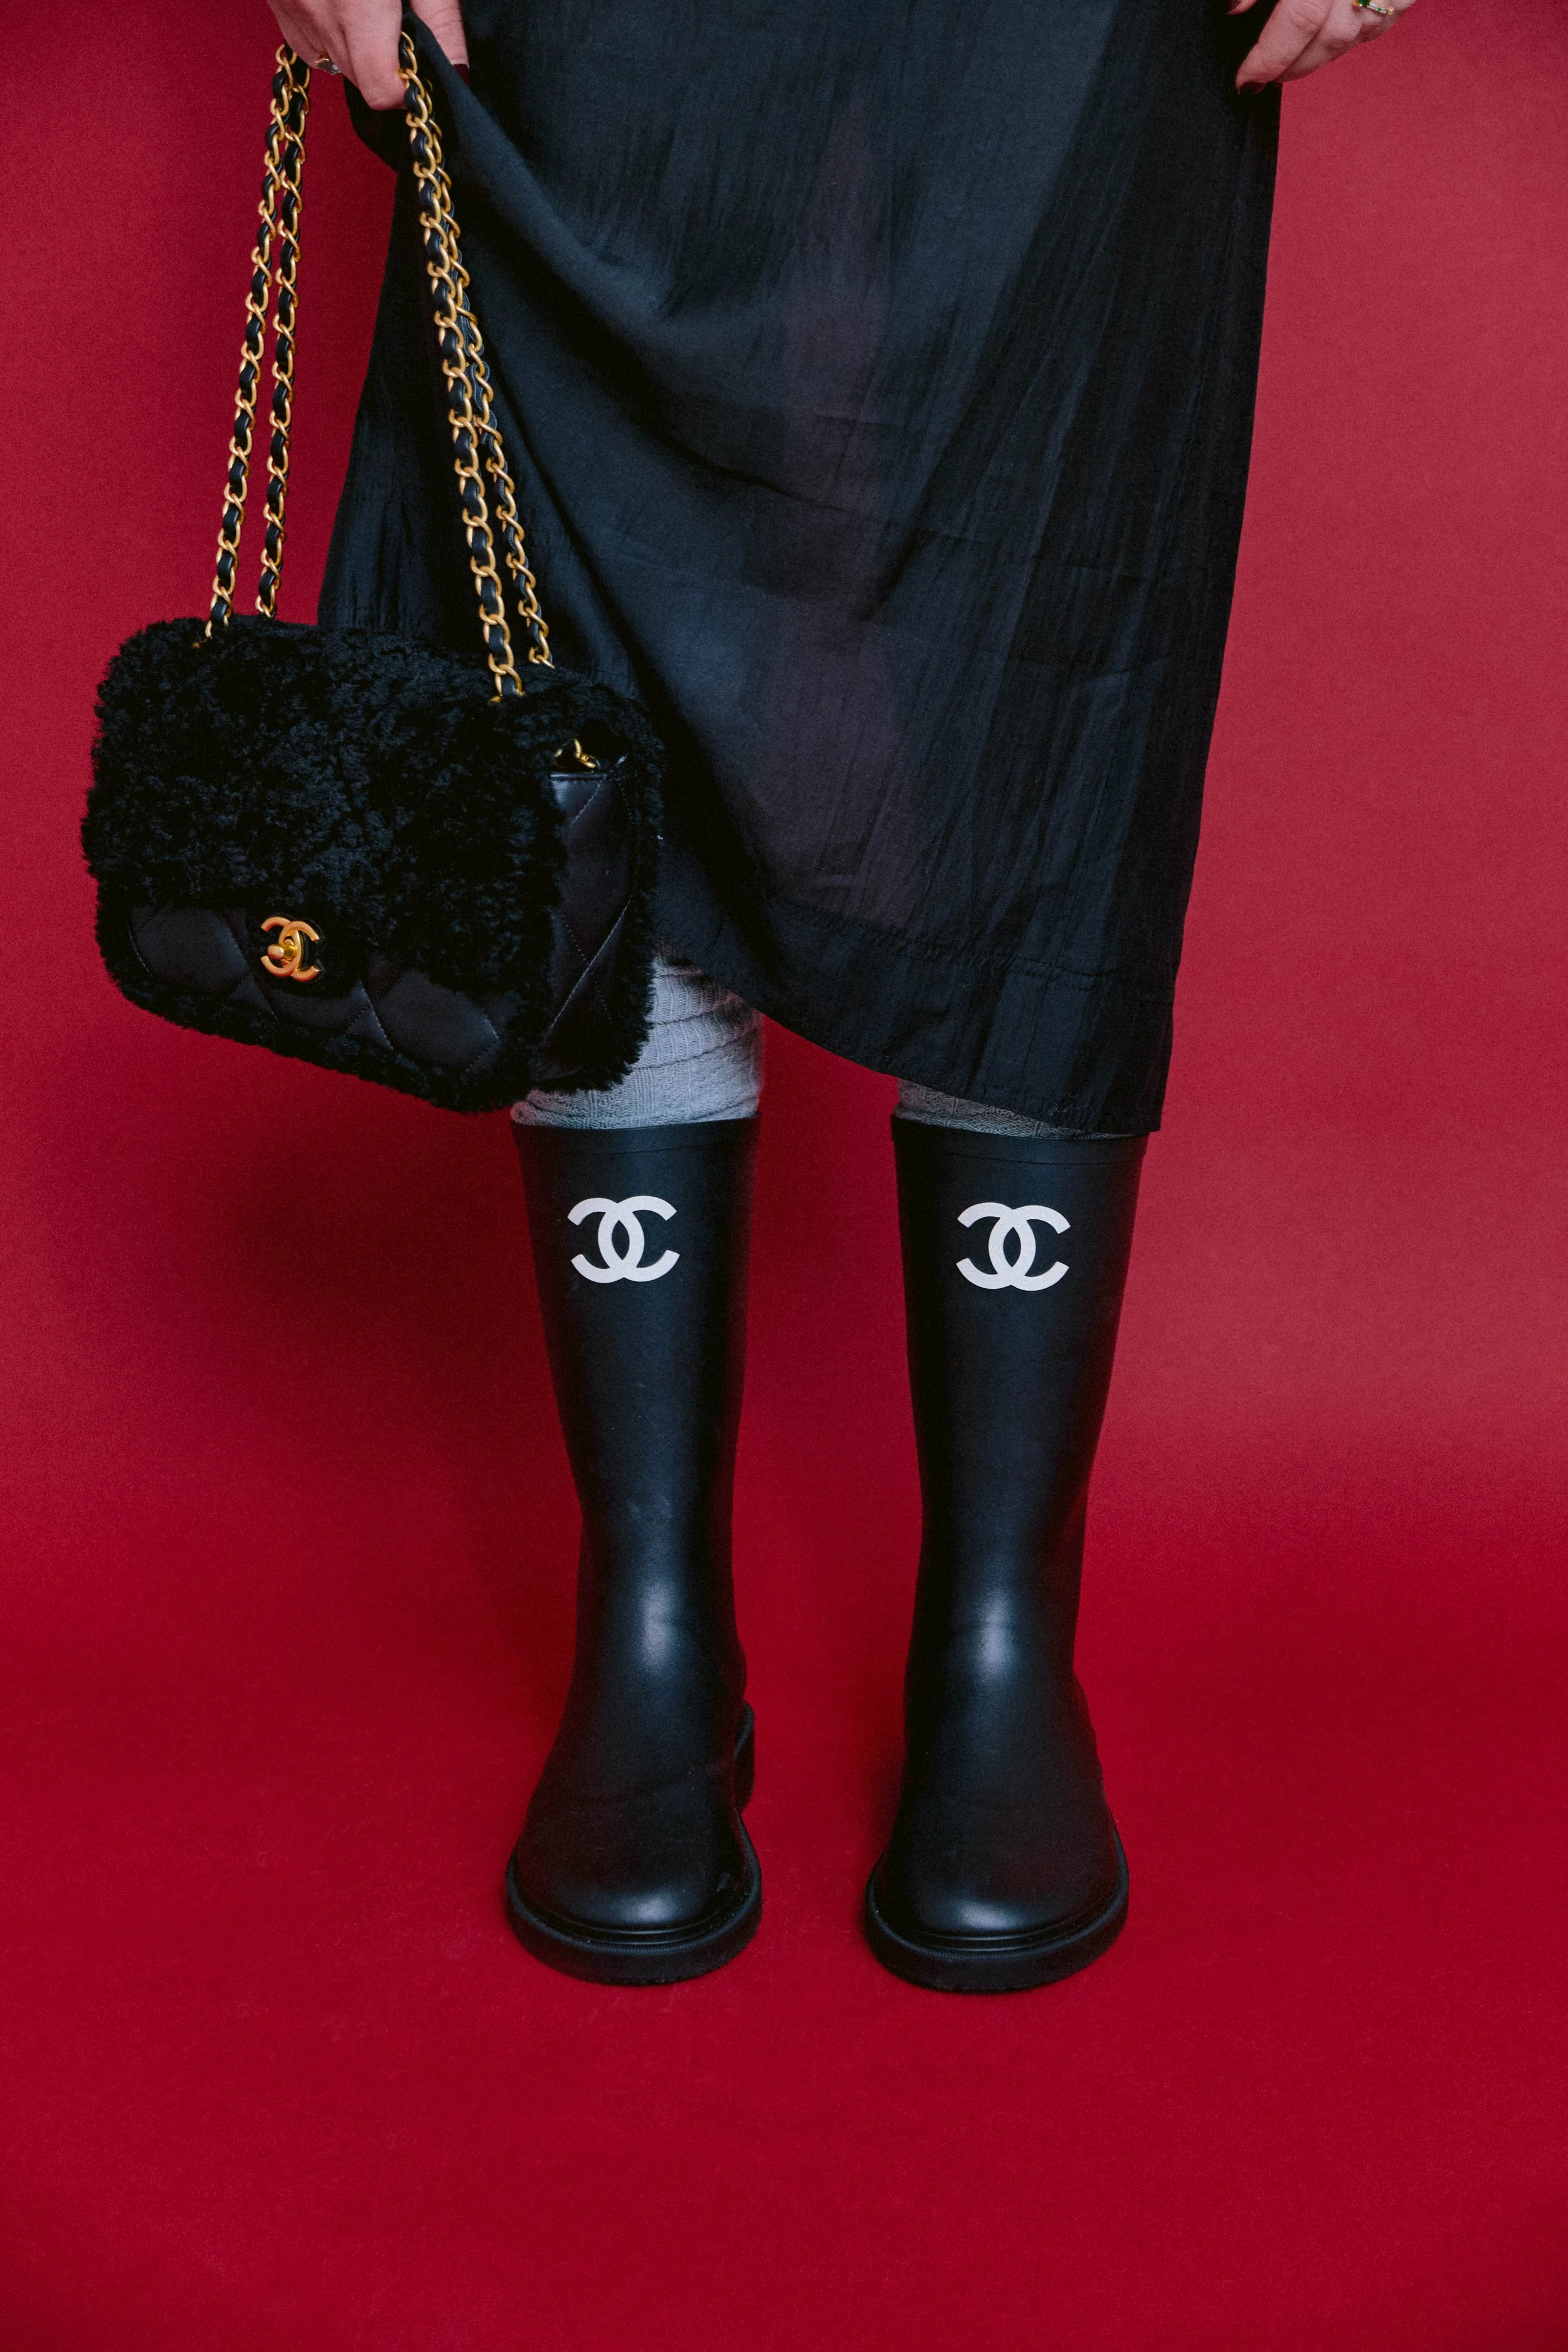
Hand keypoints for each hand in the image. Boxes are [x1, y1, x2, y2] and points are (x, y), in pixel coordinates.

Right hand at [265, 0, 467, 108]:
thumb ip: (440, 20)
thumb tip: (457, 77)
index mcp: (356, 5)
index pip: (382, 91)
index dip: (406, 88)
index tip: (419, 68)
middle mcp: (316, 14)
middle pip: (361, 80)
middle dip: (386, 66)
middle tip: (400, 23)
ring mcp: (289, 10)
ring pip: (333, 63)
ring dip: (357, 50)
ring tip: (368, 6)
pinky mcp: (276, 4)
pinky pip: (308, 41)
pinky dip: (328, 33)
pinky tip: (340, 1)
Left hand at [1231, 0, 1415, 89]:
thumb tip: (1232, 9)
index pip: (1299, 23)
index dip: (1269, 57)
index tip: (1246, 81)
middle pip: (1331, 38)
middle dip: (1293, 65)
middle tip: (1266, 74)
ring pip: (1356, 34)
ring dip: (1322, 53)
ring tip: (1294, 58)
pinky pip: (1381, 21)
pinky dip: (1355, 33)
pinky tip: (1333, 35)